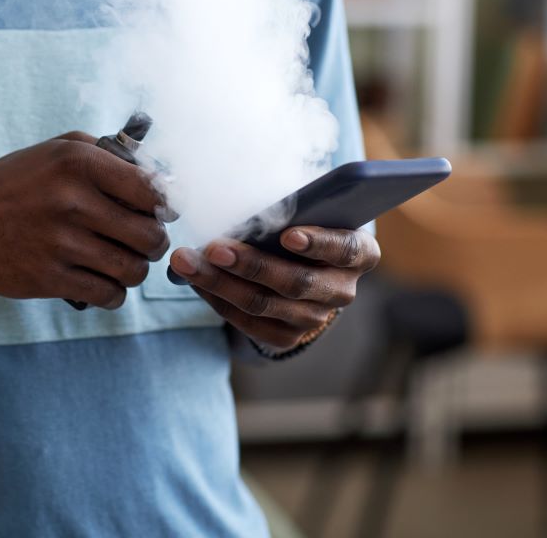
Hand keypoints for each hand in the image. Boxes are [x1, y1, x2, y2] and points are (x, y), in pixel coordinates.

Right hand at [0, 132, 168, 308]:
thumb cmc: (19, 181)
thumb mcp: (60, 149)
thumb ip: (111, 154)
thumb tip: (162, 177)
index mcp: (79, 164)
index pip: (153, 191)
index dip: (165, 206)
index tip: (159, 211)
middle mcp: (72, 201)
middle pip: (150, 235)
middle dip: (154, 242)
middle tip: (143, 241)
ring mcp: (60, 243)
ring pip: (133, 270)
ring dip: (135, 270)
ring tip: (123, 262)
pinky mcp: (48, 278)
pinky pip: (107, 295)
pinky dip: (114, 293)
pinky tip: (105, 282)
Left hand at [169, 227, 380, 351]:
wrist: (306, 266)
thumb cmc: (305, 223)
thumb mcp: (309, 210)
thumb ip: (293, 208)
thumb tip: (251, 209)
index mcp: (360, 252)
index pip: (345, 248)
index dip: (318, 242)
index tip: (287, 235)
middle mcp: (343, 290)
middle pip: (295, 282)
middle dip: (250, 264)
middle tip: (213, 248)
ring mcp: (316, 318)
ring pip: (263, 304)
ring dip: (219, 282)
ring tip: (187, 262)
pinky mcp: (288, 337)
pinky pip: (248, 322)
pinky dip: (217, 299)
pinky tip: (193, 280)